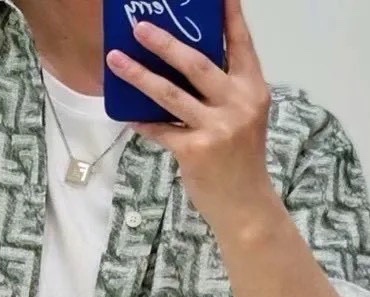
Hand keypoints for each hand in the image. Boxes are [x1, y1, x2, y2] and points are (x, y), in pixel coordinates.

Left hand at [106, 0, 277, 235]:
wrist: (244, 204)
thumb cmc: (240, 158)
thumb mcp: (243, 117)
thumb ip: (224, 90)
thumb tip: (183, 65)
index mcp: (253, 89)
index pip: (241, 42)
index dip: (229, 15)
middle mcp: (238, 103)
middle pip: (196, 63)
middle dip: (165, 42)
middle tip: (140, 26)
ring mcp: (217, 127)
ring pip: (170, 94)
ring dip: (139, 75)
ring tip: (116, 60)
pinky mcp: (195, 151)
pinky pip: (161, 129)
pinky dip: (144, 121)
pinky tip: (128, 113)